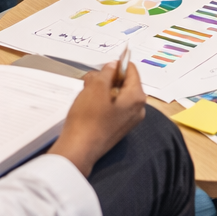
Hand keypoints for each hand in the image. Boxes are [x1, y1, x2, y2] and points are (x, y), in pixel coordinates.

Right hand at [47, 61, 148, 175]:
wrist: (79, 150)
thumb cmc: (88, 119)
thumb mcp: (96, 88)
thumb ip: (107, 73)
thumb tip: (113, 66)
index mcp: (137, 98)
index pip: (132, 70)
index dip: (116, 65)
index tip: (101, 67)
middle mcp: (137, 109)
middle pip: (125, 83)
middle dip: (107, 79)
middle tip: (89, 80)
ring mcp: (128, 120)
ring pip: (117, 95)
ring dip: (102, 90)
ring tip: (85, 92)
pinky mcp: (118, 128)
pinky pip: (113, 108)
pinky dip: (102, 102)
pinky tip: (88, 105)